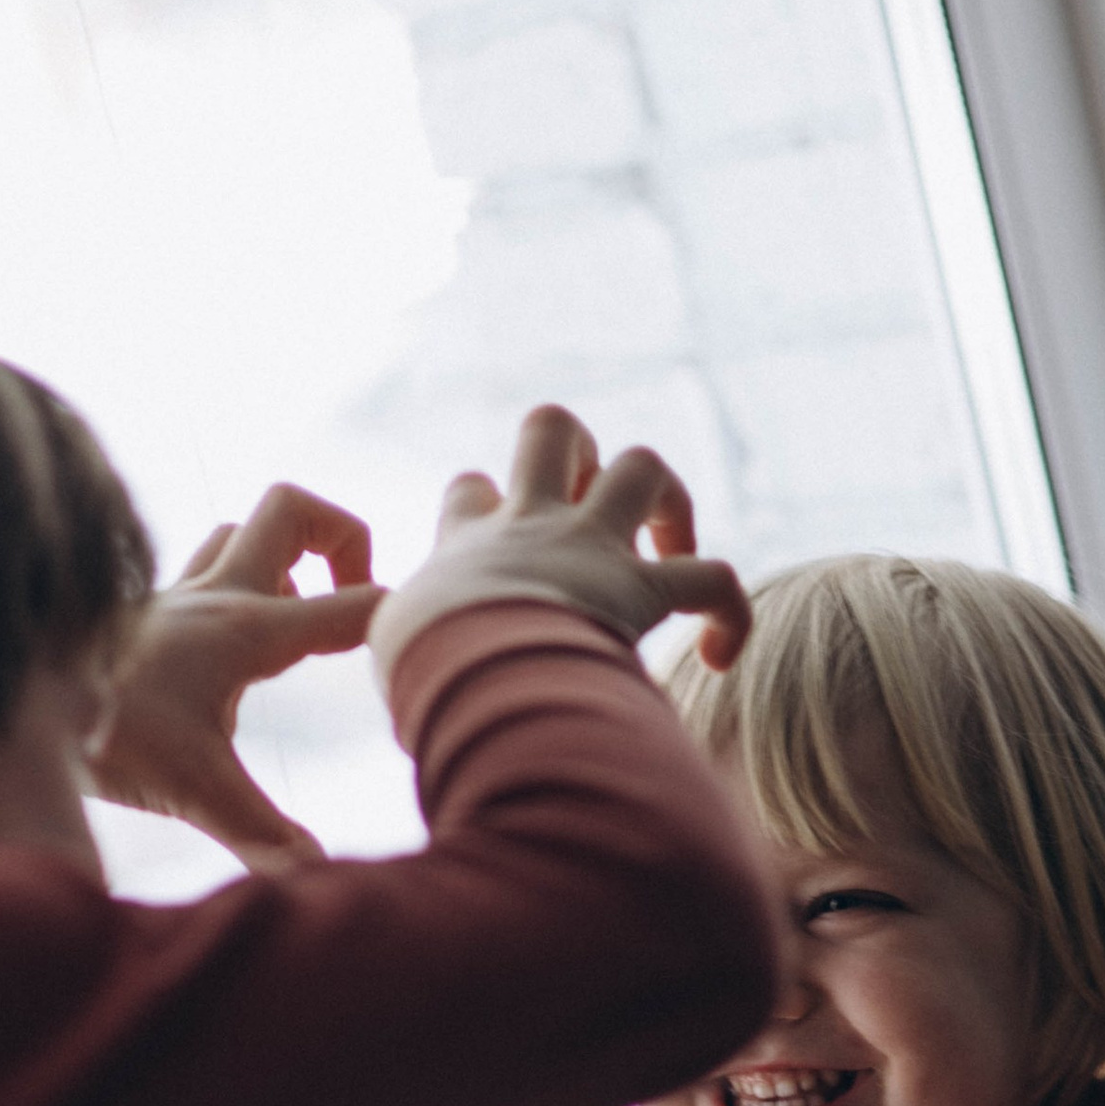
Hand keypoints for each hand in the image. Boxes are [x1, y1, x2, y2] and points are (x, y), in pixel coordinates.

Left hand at [86, 484, 380, 869]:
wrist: (10, 710)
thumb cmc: (105, 741)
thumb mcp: (196, 792)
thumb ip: (266, 835)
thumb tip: (320, 880)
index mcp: (246, 630)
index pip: (354, 605)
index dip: (400, 619)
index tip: (418, 656)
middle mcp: (214, 596)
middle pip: (291, 508)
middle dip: (340, 535)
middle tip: (350, 597)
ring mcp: (174, 598)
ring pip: (240, 531)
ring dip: (280, 558)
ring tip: (296, 618)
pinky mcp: (144, 616)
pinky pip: (201, 570)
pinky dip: (232, 587)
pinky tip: (229, 649)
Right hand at [371, 405, 752, 677]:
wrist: (470, 675)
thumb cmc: (423, 670)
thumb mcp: (390, 646)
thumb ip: (392, 629)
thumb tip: (375, 633)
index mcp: (465, 542)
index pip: (471, 490)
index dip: (485, 507)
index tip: (495, 563)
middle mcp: (531, 525)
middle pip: (550, 430)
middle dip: (578, 454)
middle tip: (587, 511)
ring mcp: (591, 547)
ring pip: (641, 465)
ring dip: (666, 500)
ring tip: (666, 551)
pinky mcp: (643, 589)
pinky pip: (713, 578)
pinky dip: (729, 610)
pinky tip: (720, 653)